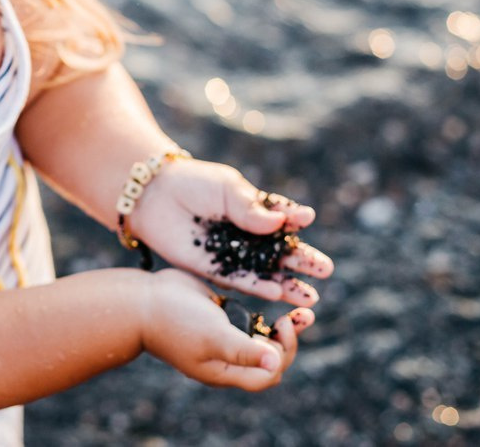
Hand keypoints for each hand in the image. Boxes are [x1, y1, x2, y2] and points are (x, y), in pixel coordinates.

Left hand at [129, 160, 333, 305]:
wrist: (154, 195)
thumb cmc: (193, 183)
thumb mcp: (227, 188)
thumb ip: (252, 208)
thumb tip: (282, 221)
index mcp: (254, 210)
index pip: (282, 217)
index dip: (295, 219)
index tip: (307, 219)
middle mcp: (247, 235)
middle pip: (281, 252)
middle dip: (303, 261)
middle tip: (325, 269)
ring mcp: (232, 254)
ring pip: (266, 273)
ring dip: (287, 284)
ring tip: (311, 296)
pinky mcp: (214, 268)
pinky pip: (240, 281)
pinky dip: (258, 287)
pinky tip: (277, 292)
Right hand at [141, 269, 313, 390]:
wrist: (142, 301)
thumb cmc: (175, 323)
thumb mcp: (213, 337)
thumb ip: (244, 351)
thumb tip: (276, 363)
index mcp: (226, 371)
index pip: (268, 374)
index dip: (284, 352)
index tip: (283, 322)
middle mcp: (228, 357)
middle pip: (271, 357)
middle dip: (289, 338)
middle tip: (302, 314)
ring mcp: (223, 336)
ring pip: (263, 336)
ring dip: (282, 325)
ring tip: (300, 308)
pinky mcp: (219, 315)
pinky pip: (249, 317)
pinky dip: (264, 309)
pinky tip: (274, 294)